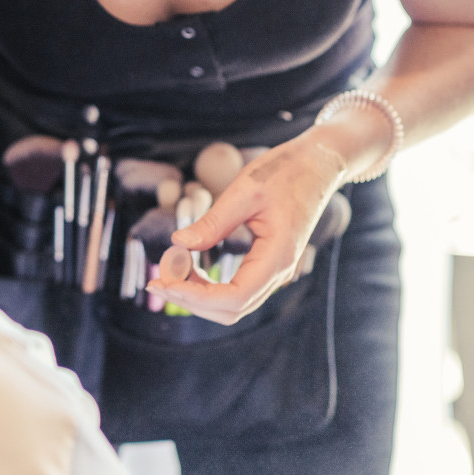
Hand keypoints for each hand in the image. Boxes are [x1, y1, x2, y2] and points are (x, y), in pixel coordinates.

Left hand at [146, 130, 348, 324]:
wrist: (317, 165)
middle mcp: (279, 271)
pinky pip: (236, 289)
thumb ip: (214, 220)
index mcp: (278, 256)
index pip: (235, 297)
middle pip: (231, 309)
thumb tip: (178, 243)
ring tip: (169, 270)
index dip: (196, 298)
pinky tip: (188, 267)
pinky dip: (208, 286)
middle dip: (190, 300)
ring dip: (198, 295)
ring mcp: (274, 271)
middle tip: (156, 279)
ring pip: (233, 304)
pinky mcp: (266, 264)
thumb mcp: (245, 190)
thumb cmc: (285, 172)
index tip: (163, 282)